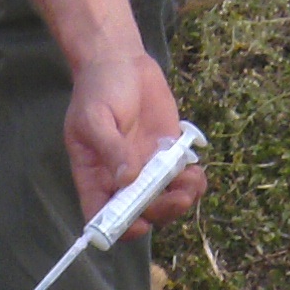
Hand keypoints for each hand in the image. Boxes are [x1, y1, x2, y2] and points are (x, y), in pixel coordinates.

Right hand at [65, 53, 200, 242]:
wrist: (121, 61)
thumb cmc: (98, 88)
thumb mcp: (96, 117)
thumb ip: (110, 149)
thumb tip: (126, 180)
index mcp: (95, 176)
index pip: (102, 216)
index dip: (120, 228)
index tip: (140, 222)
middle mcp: (120, 180)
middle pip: (141, 215)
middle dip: (162, 212)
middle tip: (177, 196)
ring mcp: (146, 170)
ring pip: (166, 203)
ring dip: (182, 200)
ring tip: (191, 180)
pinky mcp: (167, 156)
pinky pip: (182, 182)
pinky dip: (194, 183)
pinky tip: (195, 170)